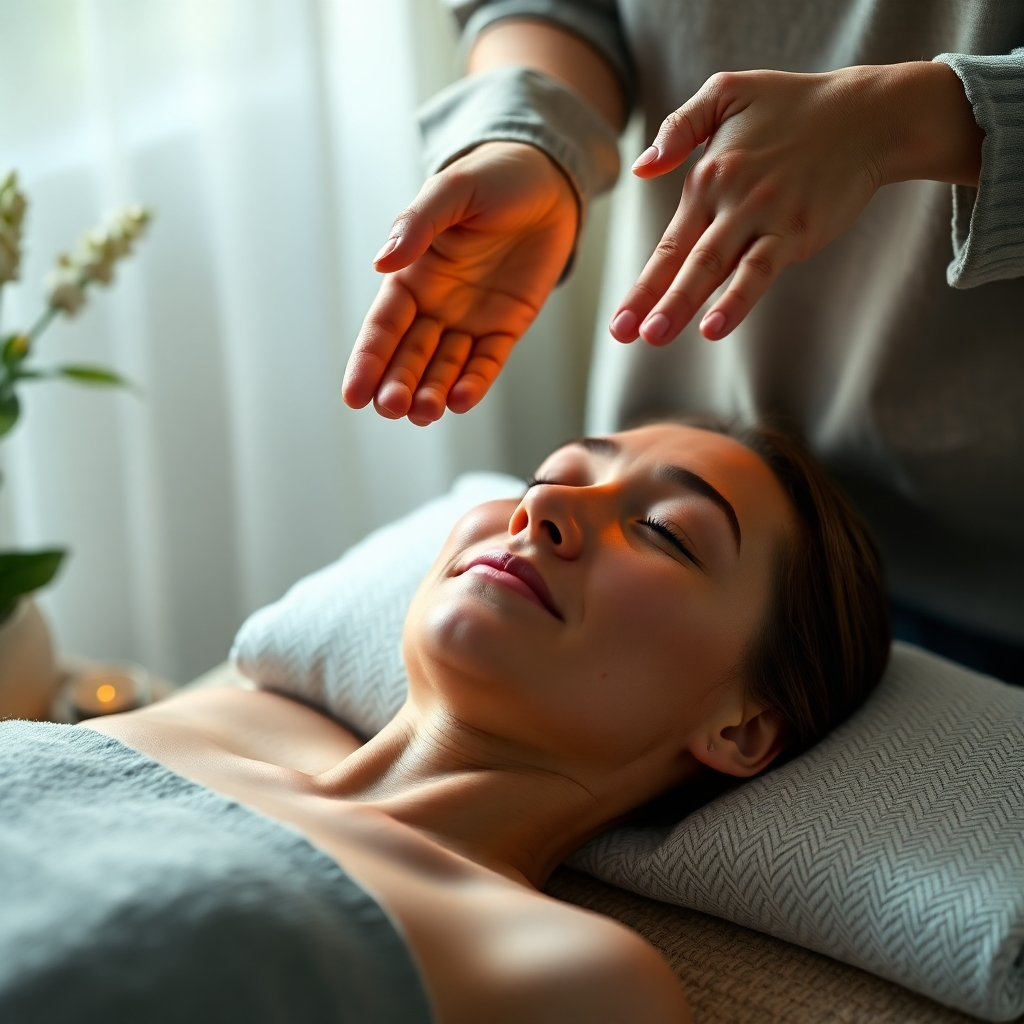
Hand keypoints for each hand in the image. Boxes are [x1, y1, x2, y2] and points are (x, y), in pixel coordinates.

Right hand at [343, 141, 577, 424]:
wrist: (549, 180)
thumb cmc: (493, 176)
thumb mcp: (452, 192)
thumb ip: (418, 225)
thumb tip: (382, 262)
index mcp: (411, 274)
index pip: (383, 327)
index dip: (367, 361)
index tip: (353, 396)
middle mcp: (435, 305)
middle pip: (409, 356)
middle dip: (398, 385)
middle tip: (392, 408)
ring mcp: (470, 319)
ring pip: (444, 367)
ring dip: (432, 392)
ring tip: (425, 412)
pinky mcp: (506, 326)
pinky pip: (487, 362)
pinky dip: (474, 383)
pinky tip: (460, 401)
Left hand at [608, 63, 982, 345]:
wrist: (866, 114)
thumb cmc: (794, 105)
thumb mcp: (727, 92)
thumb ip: (679, 126)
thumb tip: (640, 168)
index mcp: (707, 177)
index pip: (669, 244)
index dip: (642, 286)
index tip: (621, 324)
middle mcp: (729, 200)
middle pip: (683, 261)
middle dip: (651, 300)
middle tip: (626, 334)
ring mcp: (763, 217)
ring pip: (714, 267)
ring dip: (683, 303)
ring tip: (656, 335)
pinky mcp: (795, 231)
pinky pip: (760, 271)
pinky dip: (736, 299)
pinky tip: (715, 327)